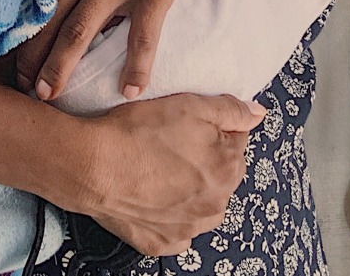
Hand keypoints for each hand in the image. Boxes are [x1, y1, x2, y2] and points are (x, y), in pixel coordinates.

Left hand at [16, 0, 227, 100]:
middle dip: (29, 56)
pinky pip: (142, 34)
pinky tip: (129, 90)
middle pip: (48, 16)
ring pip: (80, 29)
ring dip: (61, 67)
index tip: (7, 52)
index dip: (18, 26)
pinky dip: (135, 65)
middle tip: (19, 86)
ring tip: (49, 95)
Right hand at [75, 93, 264, 255]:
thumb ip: (231, 110)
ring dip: (189, 189)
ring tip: (158, 168)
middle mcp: (215, 205)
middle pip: (220, 174)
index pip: (236, 142)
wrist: (92, 166)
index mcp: (228, 170)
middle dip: (204, 159)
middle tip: (170, 143)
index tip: (188, 125)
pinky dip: (167, 213)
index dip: (213, 128)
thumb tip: (258, 114)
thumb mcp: (190, 105)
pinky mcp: (161, 244)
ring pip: (199, 203)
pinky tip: (150, 194)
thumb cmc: (138, 132)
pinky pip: (175, 227)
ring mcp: (188, 230)